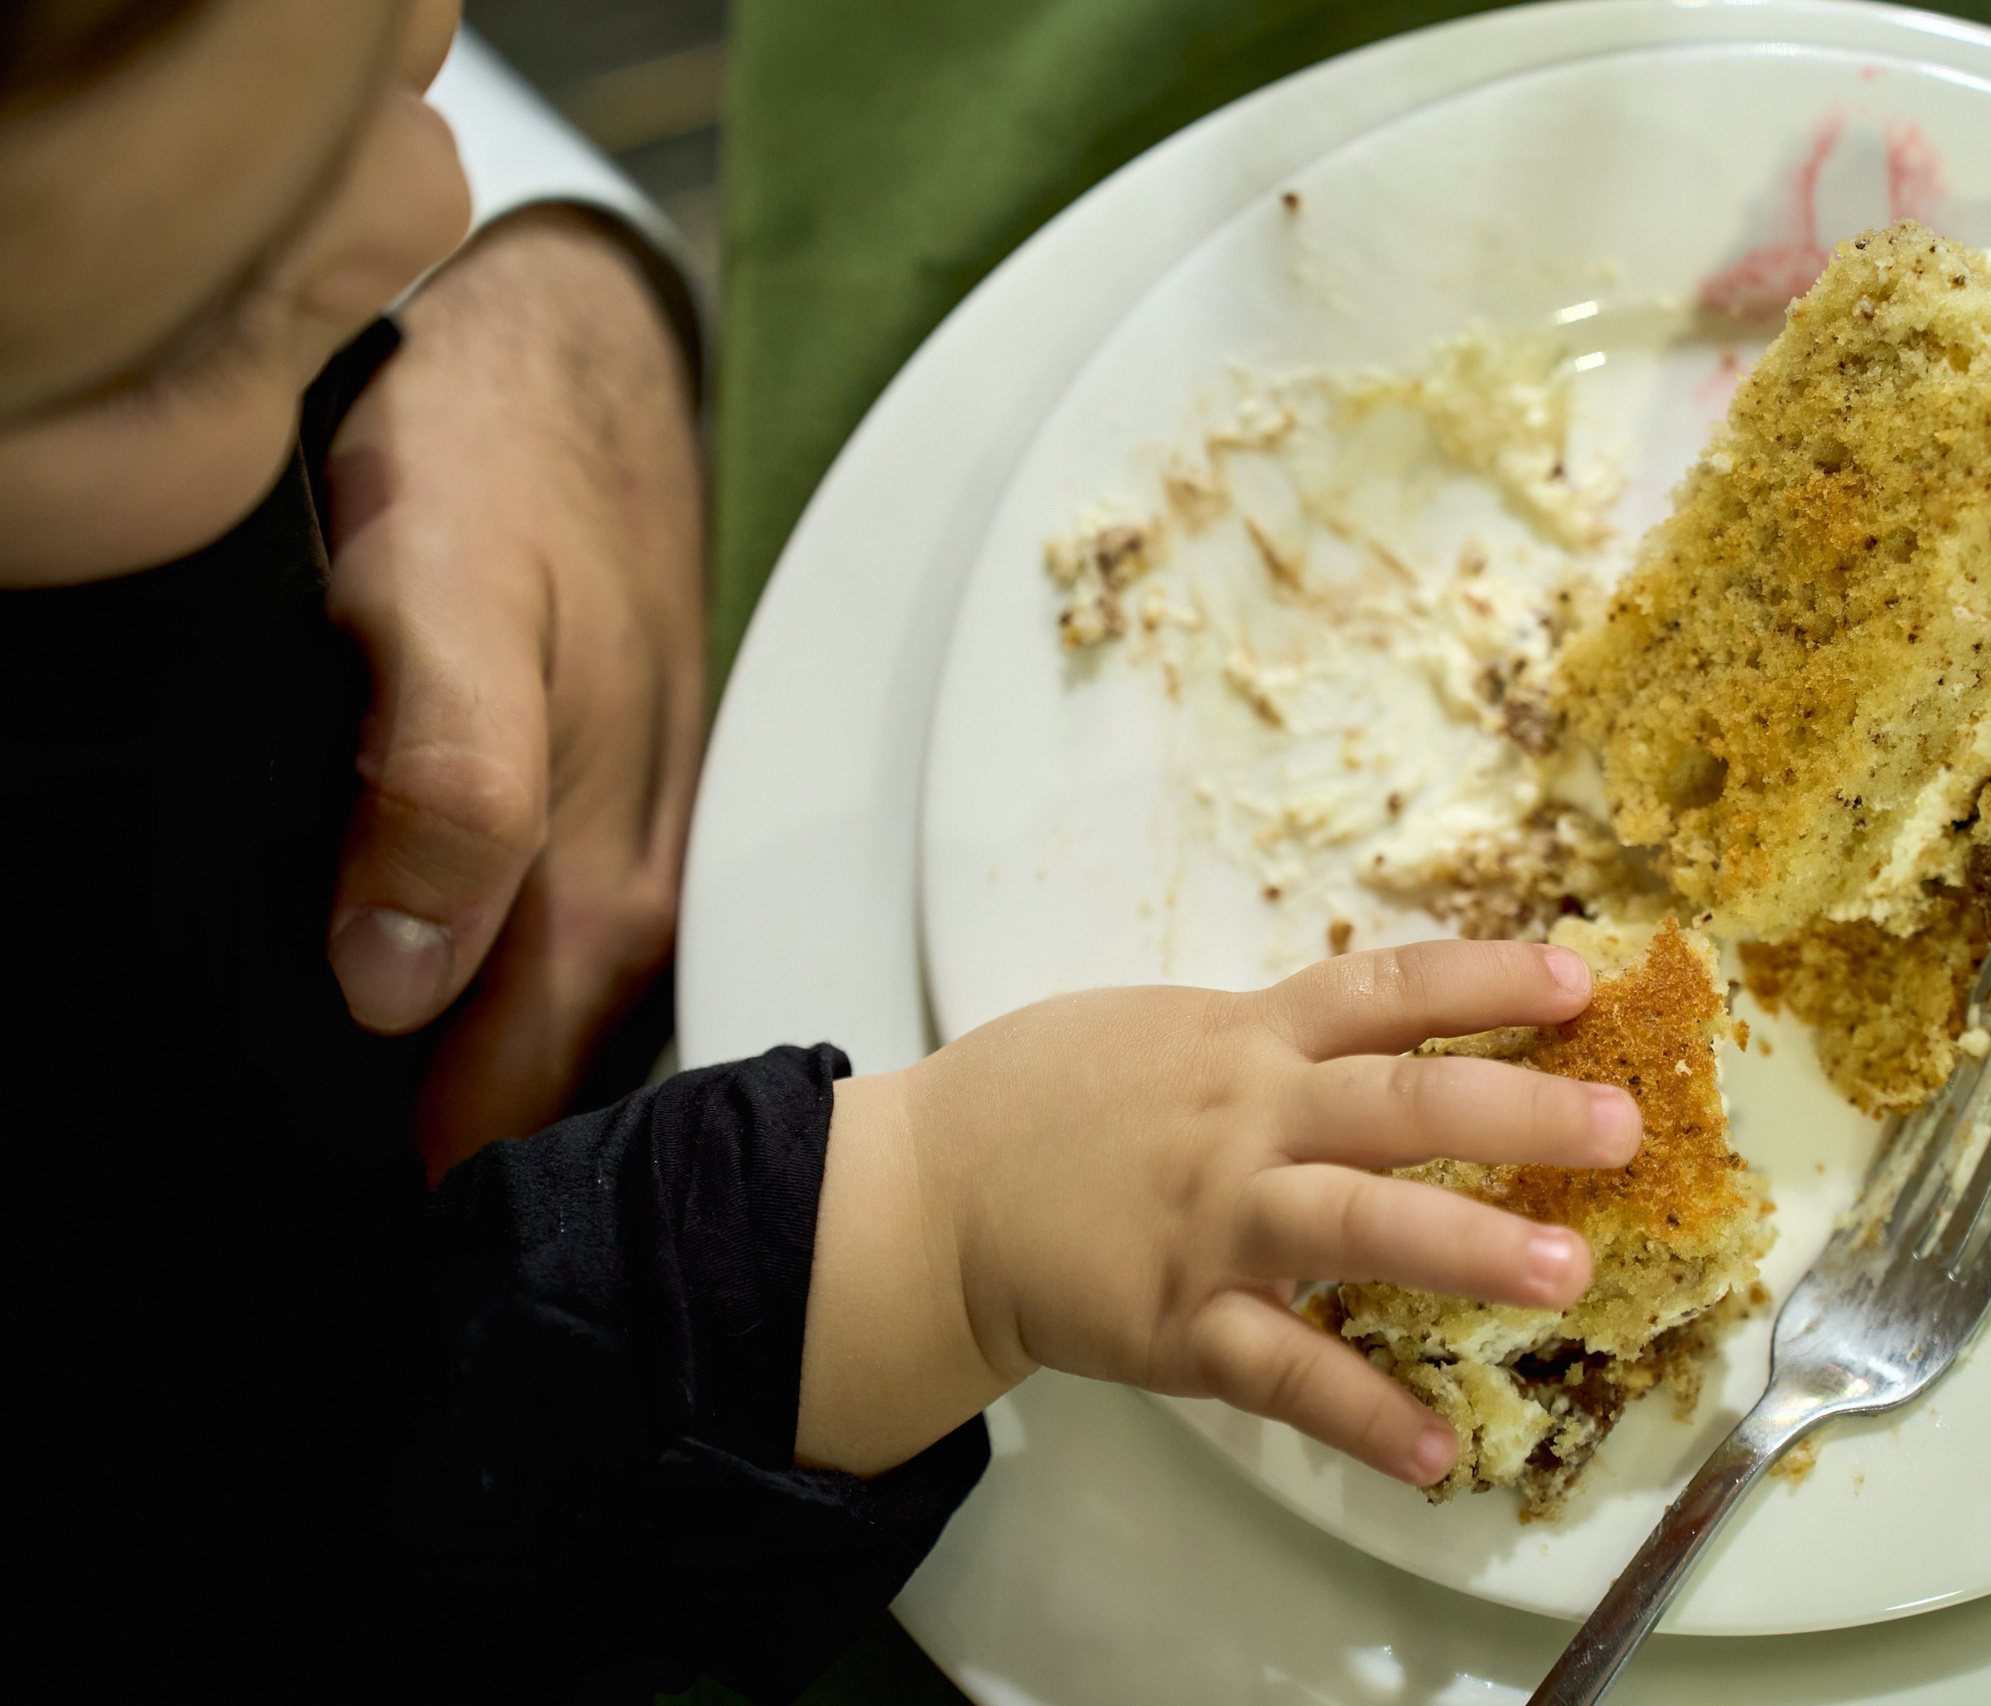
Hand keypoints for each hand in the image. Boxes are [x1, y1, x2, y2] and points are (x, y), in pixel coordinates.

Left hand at [321, 206, 703, 1176]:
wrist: (571, 364)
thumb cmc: (501, 464)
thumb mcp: (448, 595)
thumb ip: (447, 786)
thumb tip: (396, 986)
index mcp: (605, 900)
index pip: (512, 1128)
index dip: (420, 1207)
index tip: (322, 1254)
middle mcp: (638, 913)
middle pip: (539, 1114)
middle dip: (432, 1184)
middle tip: (301, 1229)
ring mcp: (632, 878)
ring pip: (544, 1052)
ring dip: (455, 1106)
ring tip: (334, 1158)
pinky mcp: (613, 837)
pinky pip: (547, 978)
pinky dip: (474, 1017)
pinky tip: (402, 1017)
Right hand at [796, 940, 1642, 1484]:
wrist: (930, 1192)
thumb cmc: (1047, 1098)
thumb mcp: (1164, 1029)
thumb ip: (1272, 1035)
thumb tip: (1382, 1025)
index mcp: (1245, 1039)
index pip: (1385, 990)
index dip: (1487, 983)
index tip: (1581, 982)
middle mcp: (1244, 1120)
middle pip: (1402, 1104)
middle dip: (1519, 1113)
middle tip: (1620, 1129)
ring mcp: (1215, 1224)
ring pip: (1359, 1227)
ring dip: (1468, 1250)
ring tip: (1565, 1273)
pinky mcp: (1179, 1322)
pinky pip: (1285, 1372)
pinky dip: (1360, 1414)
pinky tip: (1433, 1450)